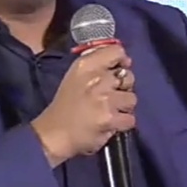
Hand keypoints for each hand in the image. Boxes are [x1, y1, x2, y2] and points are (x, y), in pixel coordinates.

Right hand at [31, 43, 136, 165]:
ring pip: (132, 99)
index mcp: (85, 65)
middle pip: (128, 76)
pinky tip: (110, 124)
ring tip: (109, 112)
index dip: (122, 61)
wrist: (54, 134)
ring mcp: (105, 99)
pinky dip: (122, 124)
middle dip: (123, 88)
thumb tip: (125, 61)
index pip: (117, 52)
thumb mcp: (76, 76)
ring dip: (123, 107)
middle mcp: (96, 78)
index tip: (118, 71)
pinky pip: (130, 119)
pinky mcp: (110, 118)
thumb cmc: (66, 104)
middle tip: (109, 97)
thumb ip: (98, 65)